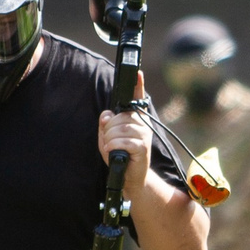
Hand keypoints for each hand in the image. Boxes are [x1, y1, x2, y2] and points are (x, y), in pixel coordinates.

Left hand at [100, 74, 155, 198]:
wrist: (130, 178)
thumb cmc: (120, 155)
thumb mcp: (107, 137)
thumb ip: (105, 124)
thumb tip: (107, 116)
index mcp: (136, 118)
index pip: (137, 98)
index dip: (137, 84)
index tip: (137, 71)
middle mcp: (142, 123)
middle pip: (118, 117)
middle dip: (108, 130)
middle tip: (110, 142)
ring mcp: (144, 135)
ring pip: (118, 129)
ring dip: (109, 140)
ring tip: (113, 149)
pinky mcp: (143, 147)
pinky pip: (122, 141)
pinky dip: (113, 147)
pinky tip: (114, 153)